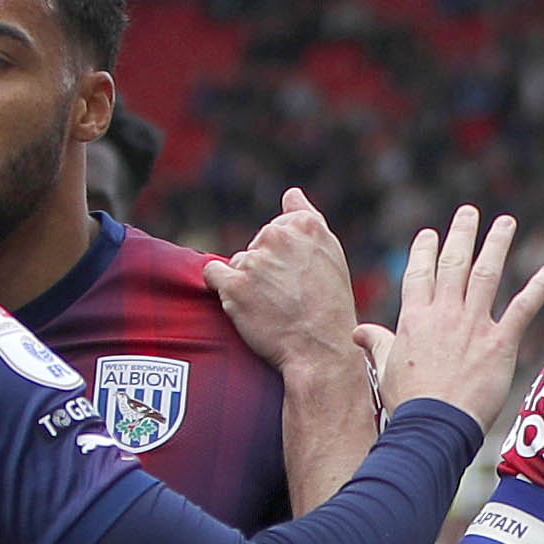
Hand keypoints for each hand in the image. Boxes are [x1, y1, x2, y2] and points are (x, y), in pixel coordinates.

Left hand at [212, 188, 365, 380]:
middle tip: (287, 296)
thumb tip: (291, 193)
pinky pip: (213, 275)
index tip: (298, 279)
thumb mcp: (331, 253)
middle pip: (256, 245)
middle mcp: (278, 236)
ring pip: (238, 263)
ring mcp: (255, 260)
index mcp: (305, 225)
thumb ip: (308, 218)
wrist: (320, 350)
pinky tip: (244, 305)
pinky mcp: (234, 284)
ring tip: (272, 306)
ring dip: (247, 282)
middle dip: (265, 268)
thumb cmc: (330, 305)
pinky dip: (223, 289)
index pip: (278, 228)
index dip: (285, 257)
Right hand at [384, 205, 543, 428]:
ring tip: (506, 223)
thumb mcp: (385, 368)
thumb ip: (377, 343)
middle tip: (470, 213)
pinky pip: (523, 308)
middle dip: (462, 234)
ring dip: (497, 245)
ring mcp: (473, 325)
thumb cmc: (407, 402)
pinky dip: (539, 288)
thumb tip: (358, 333)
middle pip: (454, 263)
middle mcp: (444, 314)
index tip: (430, 233)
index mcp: (414, 318)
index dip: (425, 249)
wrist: (433, 425)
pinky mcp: (500, 344)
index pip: (419, 272)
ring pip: (486, 274)